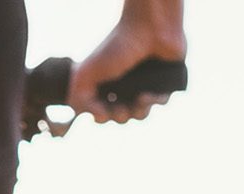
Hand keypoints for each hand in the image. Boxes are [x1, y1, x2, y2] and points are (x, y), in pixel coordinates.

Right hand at [70, 0, 186, 124]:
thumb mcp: (87, 74)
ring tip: (137, 100)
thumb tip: (97, 116)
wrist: (149, 27)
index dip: (101, 116)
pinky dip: (153, 101)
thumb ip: (81, 98)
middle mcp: (123, 85)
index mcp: (105, 82)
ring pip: (141, 113)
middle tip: (121, 108)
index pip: (101, 111)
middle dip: (120, 116)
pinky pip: (160, 101)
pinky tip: (147, 94)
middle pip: (121, 116)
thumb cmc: (117, 46)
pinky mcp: (163, 81)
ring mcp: (144, 84)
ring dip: (138, 112)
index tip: (102, 112)